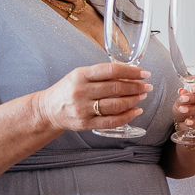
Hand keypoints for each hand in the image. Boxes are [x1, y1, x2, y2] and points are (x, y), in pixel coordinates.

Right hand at [33, 62, 151, 131]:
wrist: (48, 110)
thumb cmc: (68, 90)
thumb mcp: (80, 75)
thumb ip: (102, 74)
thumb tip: (131, 72)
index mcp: (81, 75)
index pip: (111, 71)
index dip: (131, 72)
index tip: (145, 73)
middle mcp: (81, 91)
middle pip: (116, 89)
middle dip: (136, 87)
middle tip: (147, 86)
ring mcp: (83, 109)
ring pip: (116, 105)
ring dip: (134, 101)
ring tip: (142, 96)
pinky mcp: (86, 124)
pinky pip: (112, 121)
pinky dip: (128, 116)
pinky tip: (136, 111)